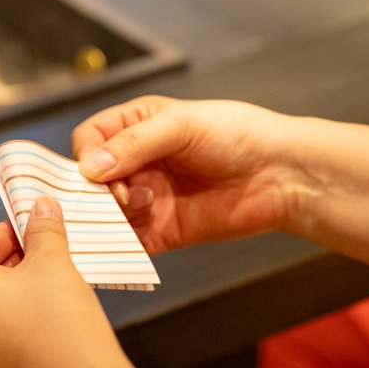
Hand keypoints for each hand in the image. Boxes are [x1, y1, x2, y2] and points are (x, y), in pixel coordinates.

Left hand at [0, 195, 139, 367]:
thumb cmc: (61, 332)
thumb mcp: (54, 265)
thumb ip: (42, 230)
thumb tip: (41, 207)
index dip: (8, 233)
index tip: (32, 230)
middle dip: (9, 264)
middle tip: (43, 258)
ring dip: (8, 296)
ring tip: (45, 291)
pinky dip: (7, 327)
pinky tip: (38, 324)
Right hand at [72, 95, 297, 254]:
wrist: (283, 175)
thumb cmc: (239, 135)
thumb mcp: (182, 125)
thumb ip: (133, 143)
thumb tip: (88, 167)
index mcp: (135, 127)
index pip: (89, 140)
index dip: (85, 154)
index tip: (93, 169)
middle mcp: (137, 163)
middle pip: (90, 180)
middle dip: (96, 188)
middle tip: (118, 193)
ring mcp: (147, 198)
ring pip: (104, 211)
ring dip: (114, 211)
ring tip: (146, 203)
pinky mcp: (161, 231)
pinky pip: (128, 241)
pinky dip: (122, 242)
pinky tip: (139, 230)